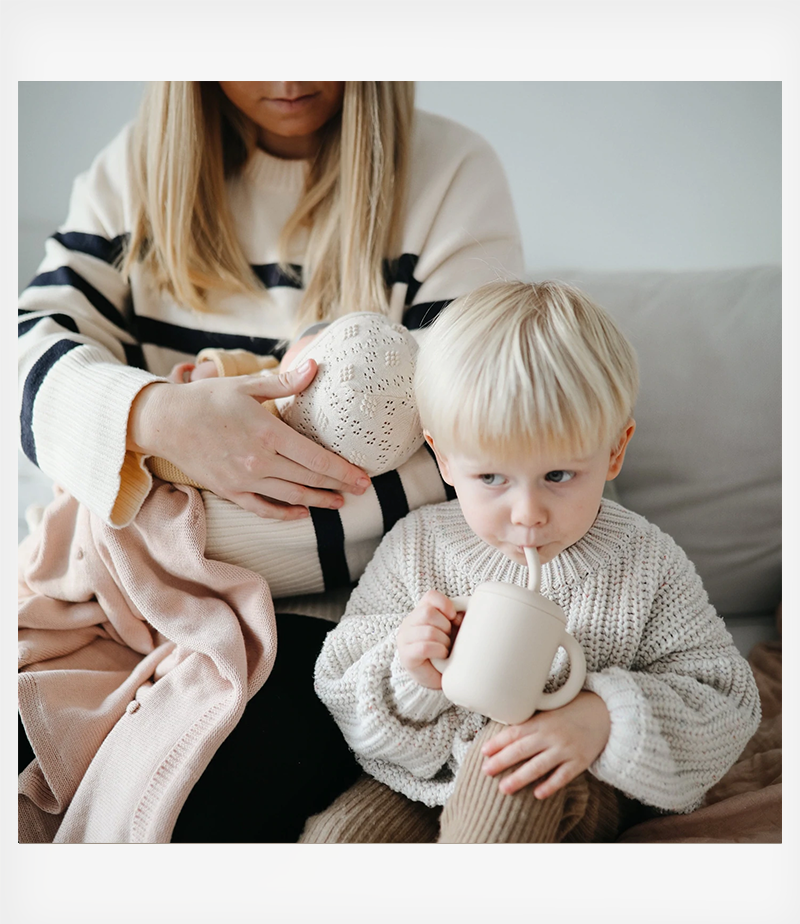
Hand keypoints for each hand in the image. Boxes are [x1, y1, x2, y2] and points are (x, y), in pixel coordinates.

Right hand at [128, 359, 370, 518]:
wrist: (164, 422)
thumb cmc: (206, 399)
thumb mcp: (246, 385)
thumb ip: (284, 382)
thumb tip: (315, 367)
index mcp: (268, 434)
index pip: (316, 458)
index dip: (343, 470)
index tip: (363, 476)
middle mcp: (259, 462)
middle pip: (309, 479)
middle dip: (339, 486)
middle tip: (362, 490)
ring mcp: (244, 480)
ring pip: (291, 497)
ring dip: (318, 501)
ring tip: (339, 503)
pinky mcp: (230, 491)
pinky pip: (263, 509)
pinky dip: (285, 513)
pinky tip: (301, 513)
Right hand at [397, 590, 463, 688]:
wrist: (437, 677)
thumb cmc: (445, 650)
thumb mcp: (453, 630)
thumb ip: (457, 618)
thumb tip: (462, 615)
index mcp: (420, 612)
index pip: (430, 596)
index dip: (445, 604)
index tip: (454, 618)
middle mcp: (409, 623)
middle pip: (428, 613)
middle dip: (445, 626)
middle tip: (448, 637)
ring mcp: (405, 639)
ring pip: (428, 631)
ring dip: (443, 641)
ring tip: (445, 648)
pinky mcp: (406, 656)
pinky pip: (424, 647)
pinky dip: (438, 651)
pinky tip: (441, 655)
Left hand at [480, 691, 610, 797]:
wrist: (603, 713)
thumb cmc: (570, 712)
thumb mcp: (548, 711)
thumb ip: (530, 723)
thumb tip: (502, 734)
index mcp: (541, 721)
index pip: (515, 732)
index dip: (498, 742)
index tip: (483, 752)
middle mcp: (551, 735)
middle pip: (522, 750)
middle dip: (502, 761)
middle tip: (486, 771)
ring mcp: (566, 749)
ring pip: (539, 766)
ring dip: (520, 778)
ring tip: (504, 789)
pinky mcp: (579, 761)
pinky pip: (562, 776)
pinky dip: (550, 786)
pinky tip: (537, 794)